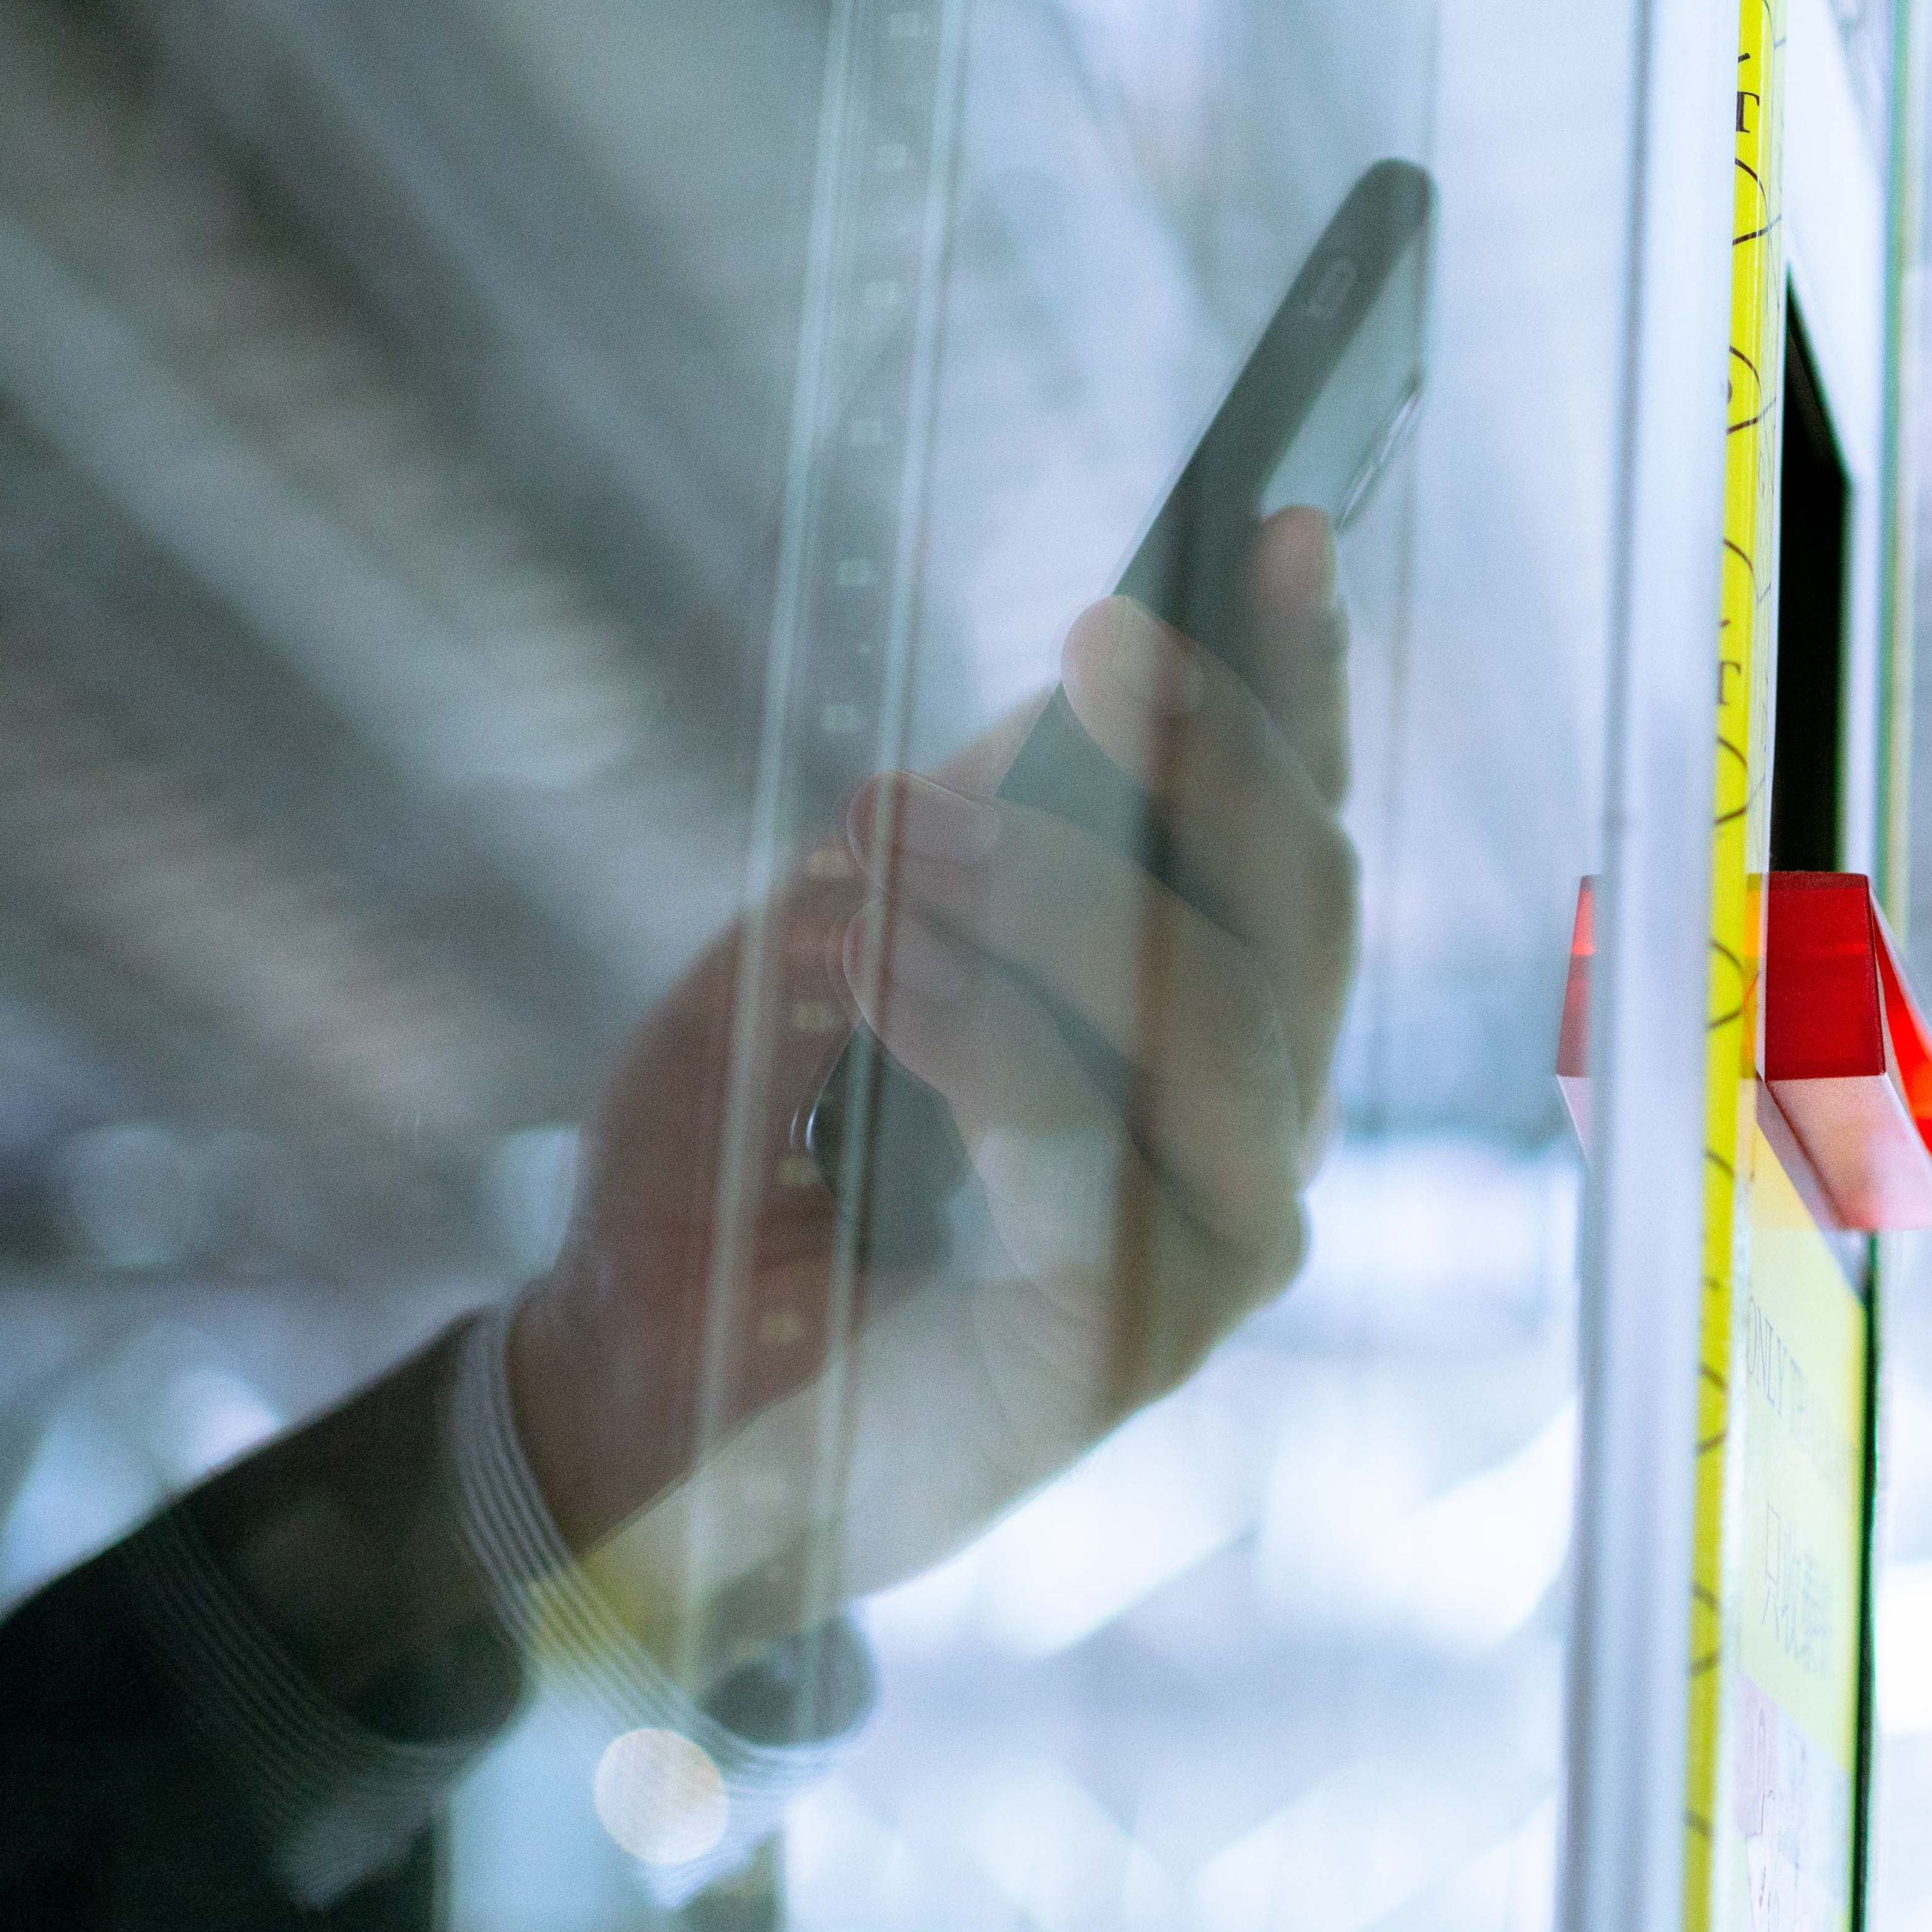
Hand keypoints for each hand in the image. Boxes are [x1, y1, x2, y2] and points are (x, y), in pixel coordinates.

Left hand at [506, 509, 1355, 1643]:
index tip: (1283, 521)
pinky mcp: (1132, 1344)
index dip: (1301, 681)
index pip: (1294, 834)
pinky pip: (1094, 1147)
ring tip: (901, 828)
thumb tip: (1049, 721)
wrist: (627, 1411)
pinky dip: (981, 1028)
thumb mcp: (828, 945)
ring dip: (1060, 892)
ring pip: (1221, 1016)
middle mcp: (1254, 1134)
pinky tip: (873, 955)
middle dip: (1213, 748)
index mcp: (1211, 1027)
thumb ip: (956, 844)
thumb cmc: (734, 1176)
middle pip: (1304, 905)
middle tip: (1101, 630)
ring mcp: (1216, 1247)